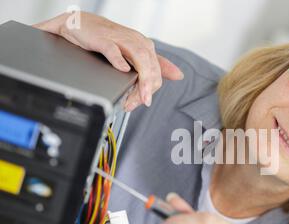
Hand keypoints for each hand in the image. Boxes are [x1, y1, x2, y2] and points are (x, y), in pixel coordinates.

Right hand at [33, 11, 183, 110]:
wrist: (78, 24)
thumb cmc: (105, 38)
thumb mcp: (133, 52)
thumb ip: (154, 64)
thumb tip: (178, 75)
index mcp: (144, 46)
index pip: (156, 70)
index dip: (152, 89)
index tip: (144, 102)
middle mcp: (135, 41)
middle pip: (150, 66)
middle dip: (147, 88)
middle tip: (141, 103)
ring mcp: (120, 39)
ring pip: (139, 57)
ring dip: (141, 79)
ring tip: (139, 96)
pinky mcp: (103, 38)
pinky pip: (113, 49)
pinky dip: (119, 60)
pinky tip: (122, 70)